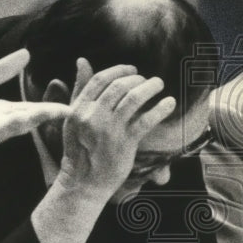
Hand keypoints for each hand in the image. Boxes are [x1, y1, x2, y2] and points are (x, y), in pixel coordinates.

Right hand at [56, 59, 175, 200]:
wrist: (83, 181)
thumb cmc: (79, 148)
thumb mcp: (73, 117)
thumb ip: (79, 90)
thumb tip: (82, 60)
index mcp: (78, 109)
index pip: (99, 80)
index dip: (118, 70)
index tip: (132, 70)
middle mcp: (92, 116)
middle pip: (118, 86)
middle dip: (137, 79)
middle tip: (148, 81)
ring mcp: (109, 129)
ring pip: (133, 98)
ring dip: (150, 88)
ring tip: (159, 85)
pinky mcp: (125, 142)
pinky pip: (146, 120)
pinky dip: (160, 108)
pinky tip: (169, 103)